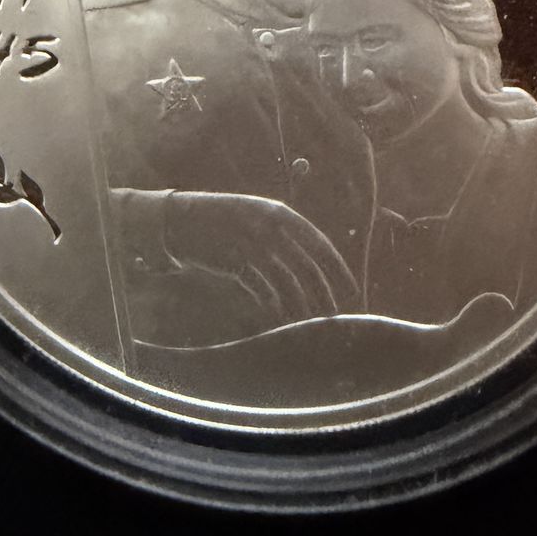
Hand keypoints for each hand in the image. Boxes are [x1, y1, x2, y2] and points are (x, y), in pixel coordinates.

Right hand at [164, 191, 359, 322]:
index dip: (338, 269)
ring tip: (309, 323)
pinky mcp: (233, 261)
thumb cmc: (228, 220)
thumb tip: (316, 264)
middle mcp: (270, 228)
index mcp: (281, 214)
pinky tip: (280, 317)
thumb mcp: (260, 216)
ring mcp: (251, 244)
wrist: (184, 220)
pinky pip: (259, 287)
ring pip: (286, 281)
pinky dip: (271, 303)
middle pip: (306, 266)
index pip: (319, 244)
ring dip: (300, 305)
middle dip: (323, 293)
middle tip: (334, 316)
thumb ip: (286, 235)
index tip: (351, 289)